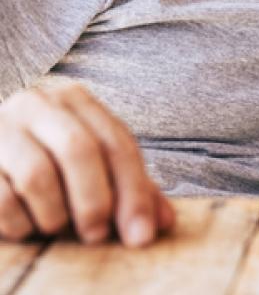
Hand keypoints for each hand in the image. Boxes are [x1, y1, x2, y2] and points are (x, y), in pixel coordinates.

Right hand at [0, 82, 174, 245]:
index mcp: (76, 100)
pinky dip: (20, 222)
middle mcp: (38, 104)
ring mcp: (1, 128)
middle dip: (95, 202)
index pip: (117, 143)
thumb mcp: (93, 162)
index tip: (142, 235)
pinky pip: (2, 199)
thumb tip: (164, 222)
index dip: (134, 192)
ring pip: (38, 175)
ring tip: (55, 226)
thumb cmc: (49, 157)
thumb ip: (130, 187)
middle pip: (79, 151)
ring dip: (54, 214)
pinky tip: (25, 225)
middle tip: (98, 236)